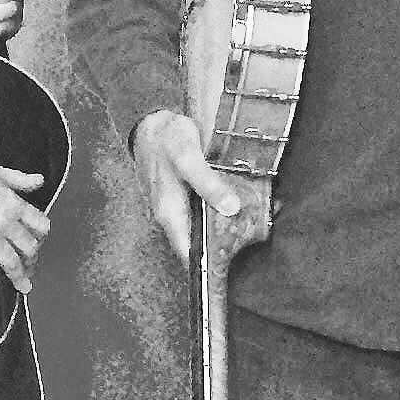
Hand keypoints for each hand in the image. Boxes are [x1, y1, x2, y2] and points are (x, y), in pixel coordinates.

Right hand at [0, 151, 48, 292]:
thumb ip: (21, 180)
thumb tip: (40, 181)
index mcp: (15, 204)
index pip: (41, 226)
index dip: (42, 236)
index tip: (39, 242)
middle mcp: (6, 223)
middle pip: (29, 248)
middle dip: (32, 260)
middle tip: (31, 267)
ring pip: (11, 262)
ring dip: (19, 277)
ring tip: (23, 287)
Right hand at [130, 108, 241, 264]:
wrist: (148, 122)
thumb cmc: (166, 139)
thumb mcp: (188, 158)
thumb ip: (208, 184)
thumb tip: (229, 207)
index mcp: (170, 213)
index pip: (187, 254)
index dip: (205, 268)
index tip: (227, 277)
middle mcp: (170, 215)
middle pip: (196, 244)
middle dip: (220, 250)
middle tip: (251, 251)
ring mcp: (174, 207)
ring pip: (199, 229)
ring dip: (220, 232)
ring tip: (249, 232)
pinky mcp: (181, 198)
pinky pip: (199, 214)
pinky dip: (216, 215)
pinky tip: (234, 209)